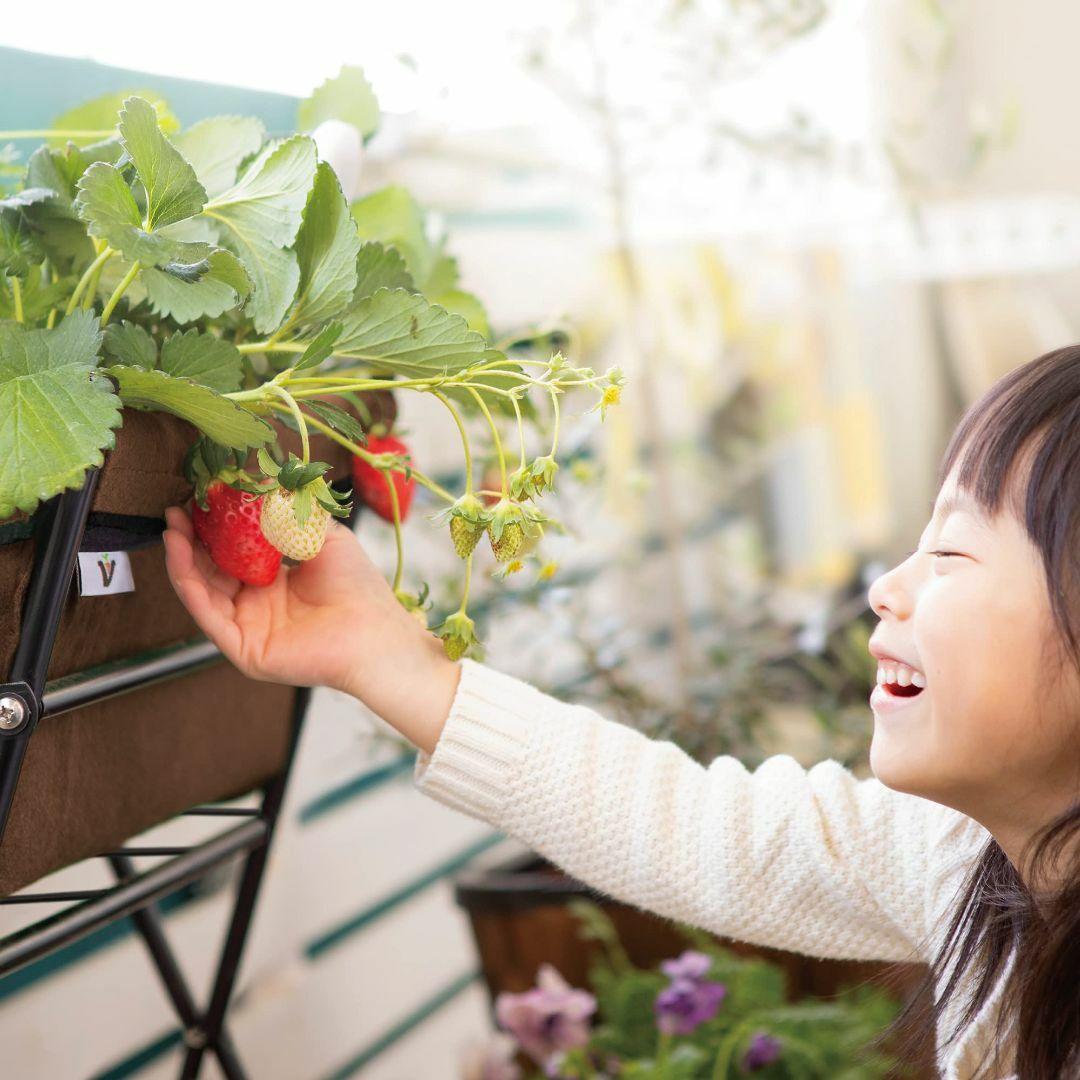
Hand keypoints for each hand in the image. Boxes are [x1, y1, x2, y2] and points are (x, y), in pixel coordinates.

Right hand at [162, 503, 459, 753]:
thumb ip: (290, 514)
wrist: (373, 630)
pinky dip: (188, 581)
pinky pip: (206, 613)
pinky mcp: (242, 648)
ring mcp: (247, 627)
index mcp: (276, 584)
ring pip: (202, 590)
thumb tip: (260, 484)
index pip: (233, 554)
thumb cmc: (357, 587)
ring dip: (182, 557)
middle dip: (192, 540)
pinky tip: (180, 552)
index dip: (215, 528)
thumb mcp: (323, 536)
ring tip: (172, 526)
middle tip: (177, 509)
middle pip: (212, 571)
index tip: (202, 498)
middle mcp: (257, 606)